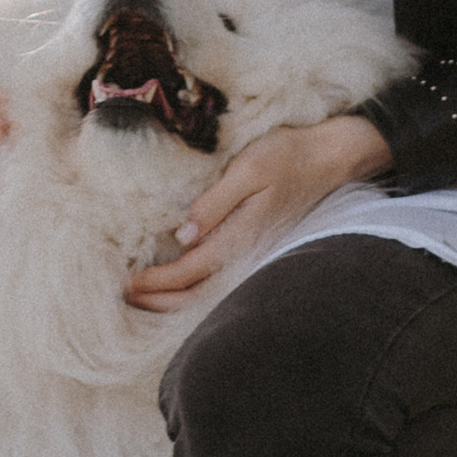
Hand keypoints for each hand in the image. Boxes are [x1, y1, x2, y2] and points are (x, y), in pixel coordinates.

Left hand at [123, 116, 391, 309]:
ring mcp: (255, 254)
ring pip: (210, 291)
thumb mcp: (248, 169)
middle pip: (197, 293)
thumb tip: (182, 237)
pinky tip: (176, 282)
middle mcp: (248, 253)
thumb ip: (214, 204)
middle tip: (124, 297)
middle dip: (159, 300)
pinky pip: (221, 279)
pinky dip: (193, 288)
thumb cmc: (288, 156)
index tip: (126, 284)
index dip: (156, 283)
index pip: (190, 272)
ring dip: (174, 299)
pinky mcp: (258, 247)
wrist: (332, 157)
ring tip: (143, 297)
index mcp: (242, 236)